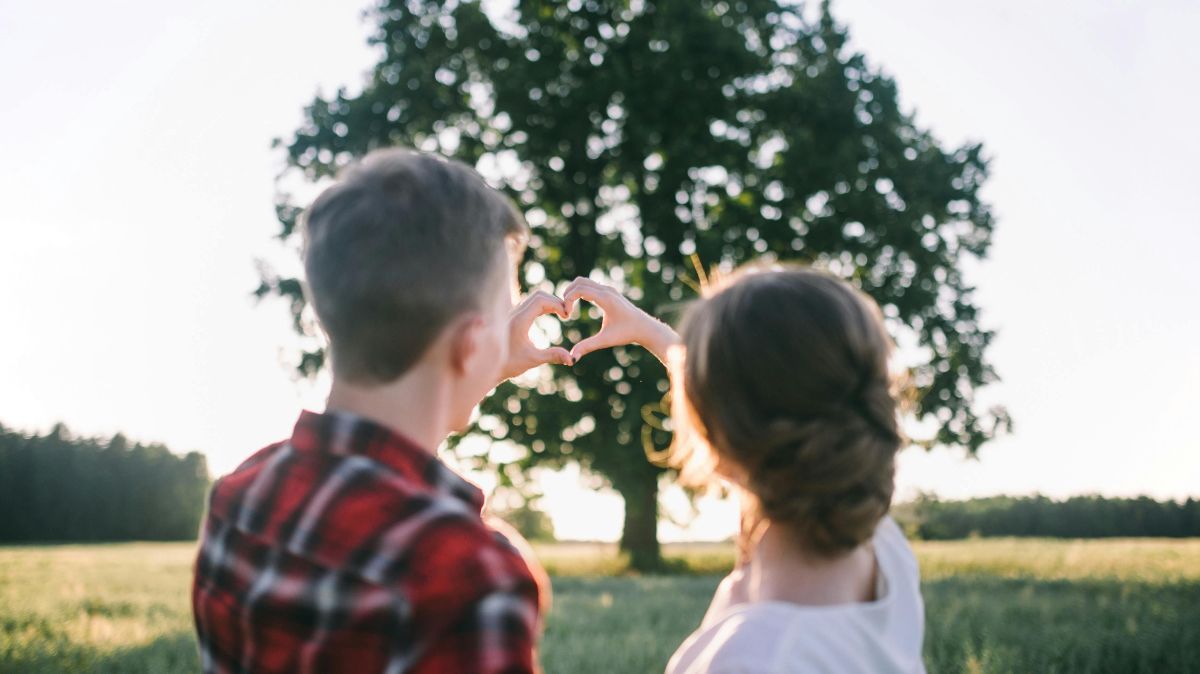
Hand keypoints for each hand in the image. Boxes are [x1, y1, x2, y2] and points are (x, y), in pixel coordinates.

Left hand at [499, 291, 572, 380]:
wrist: (487, 365)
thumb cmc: (509, 364)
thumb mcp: (532, 360)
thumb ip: (553, 356)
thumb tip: (572, 359)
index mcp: (520, 320)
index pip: (541, 300)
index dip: (557, 304)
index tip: (567, 316)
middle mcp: (515, 313)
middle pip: (539, 295)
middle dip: (555, 301)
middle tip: (566, 314)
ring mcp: (513, 313)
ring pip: (534, 297)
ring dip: (549, 302)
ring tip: (561, 315)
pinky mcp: (513, 316)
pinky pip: (530, 303)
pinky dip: (543, 305)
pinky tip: (550, 315)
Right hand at [561, 277, 679, 363]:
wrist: (645, 328)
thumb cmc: (627, 334)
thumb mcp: (605, 340)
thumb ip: (587, 347)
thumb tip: (572, 358)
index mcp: (605, 299)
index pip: (579, 290)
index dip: (568, 300)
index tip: (566, 315)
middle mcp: (607, 290)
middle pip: (579, 282)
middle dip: (568, 293)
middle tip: (564, 310)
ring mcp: (609, 290)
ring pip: (584, 281)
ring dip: (573, 291)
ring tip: (569, 308)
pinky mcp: (610, 292)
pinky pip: (591, 285)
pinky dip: (580, 291)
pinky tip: (578, 305)